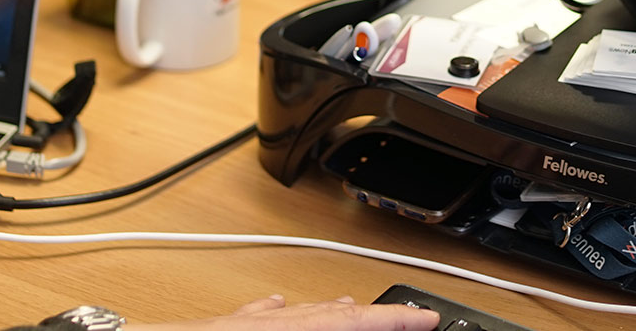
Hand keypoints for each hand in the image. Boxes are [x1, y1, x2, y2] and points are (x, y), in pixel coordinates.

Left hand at [126, 294, 441, 330]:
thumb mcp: (266, 329)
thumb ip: (315, 323)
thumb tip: (344, 315)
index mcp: (278, 330)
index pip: (349, 325)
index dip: (394, 320)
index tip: (427, 317)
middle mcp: (259, 324)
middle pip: (326, 315)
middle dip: (369, 316)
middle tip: (403, 318)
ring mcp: (232, 326)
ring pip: (292, 313)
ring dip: (327, 315)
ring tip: (352, 310)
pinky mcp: (208, 330)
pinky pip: (252, 318)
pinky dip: (275, 315)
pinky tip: (275, 307)